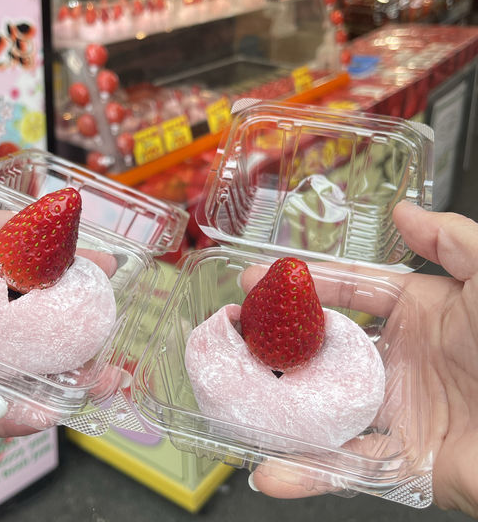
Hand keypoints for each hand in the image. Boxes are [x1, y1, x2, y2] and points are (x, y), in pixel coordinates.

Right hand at [244, 201, 477, 517]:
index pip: (348, 293)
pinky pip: (350, 470)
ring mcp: (401, 413)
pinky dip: (308, 473)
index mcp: (421, 314)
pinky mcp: (409, 466)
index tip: (257, 278)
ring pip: (326, 408)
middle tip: (232, 334)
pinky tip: (269, 472)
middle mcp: (403, 360)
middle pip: (325, 348)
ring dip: (278, 406)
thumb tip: (404, 210)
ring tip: (233, 396)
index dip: (303, 284)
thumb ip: (451, 239)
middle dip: (277, 341)